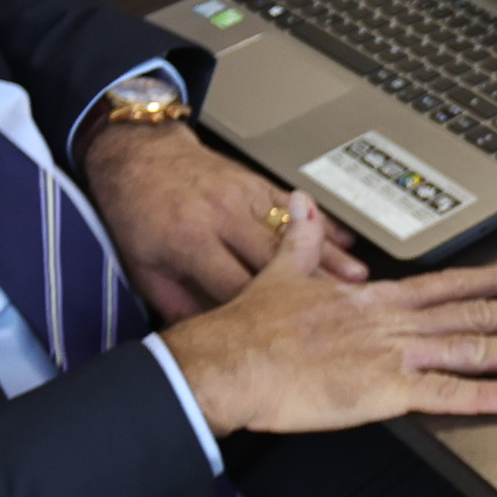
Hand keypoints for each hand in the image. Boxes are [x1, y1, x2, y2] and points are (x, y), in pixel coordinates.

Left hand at [83, 122, 362, 314]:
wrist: (139, 157)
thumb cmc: (138, 215)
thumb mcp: (143, 268)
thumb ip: (177, 305)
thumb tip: (211, 339)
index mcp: (191, 242)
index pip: (235, 285)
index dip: (265, 313)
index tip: (291, 335)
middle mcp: (222, 217)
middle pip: (275, 259)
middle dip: (310, 288)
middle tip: (342, 312)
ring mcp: (244, 196)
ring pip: (294, 232)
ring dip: (328, 257)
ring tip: (358, 280)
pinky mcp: (256, 183)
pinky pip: (296, 204)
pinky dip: (323, 223)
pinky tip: (347, 241)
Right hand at [159, 207, 496, 430]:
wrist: (231, 360)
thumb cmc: (253, 324)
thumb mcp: (283, 271)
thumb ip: (304, 240)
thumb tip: (304, 201)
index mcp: (376, 300)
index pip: (447, 287)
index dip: (491, 281)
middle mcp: (394, 324)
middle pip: (474, 316)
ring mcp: (393, 357)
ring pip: (471, 352)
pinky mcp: (383, 392)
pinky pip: (442, 395)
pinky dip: (481, 397)